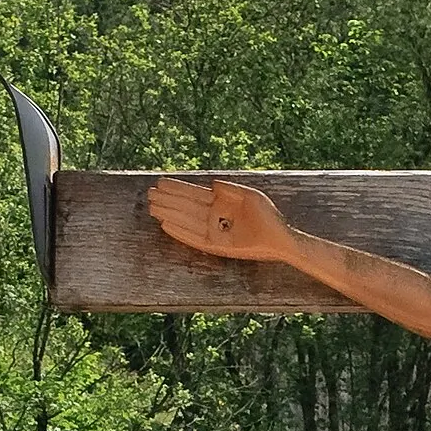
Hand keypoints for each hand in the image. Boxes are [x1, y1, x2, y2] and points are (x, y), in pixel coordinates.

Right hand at [148, 177, 296, 264]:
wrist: (280, 238)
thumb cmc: (269, 217)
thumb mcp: (250, 196)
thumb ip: (231, 189)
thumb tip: (211, 184)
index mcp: (221, 204)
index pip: (193, 195)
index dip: (177, 189)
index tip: (160, 183)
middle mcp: (215, 218)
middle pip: (186, 207)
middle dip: (168, 200)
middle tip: (149, 194)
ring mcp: (215, 233)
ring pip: (187, 222)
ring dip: (170, 215)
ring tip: (153, 208)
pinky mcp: (217, 247)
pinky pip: (194, 239)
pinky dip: (181, 232)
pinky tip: (167, 225)